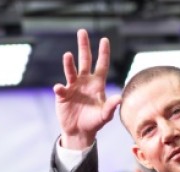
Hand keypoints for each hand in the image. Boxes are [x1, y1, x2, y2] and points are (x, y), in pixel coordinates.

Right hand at [53, 28, 121, 149]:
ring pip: (71, 71)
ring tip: (67, 55)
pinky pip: (61, 89)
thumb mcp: (105, 116)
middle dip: (84, 46)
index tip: (105, 40)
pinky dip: (59, 88)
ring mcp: (73, 87)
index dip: (103, 53)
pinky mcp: (63, 95)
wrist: (80, 132)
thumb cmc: (94, 122)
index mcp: (97, 84)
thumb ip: (111, 107)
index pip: (101, 65)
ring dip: (69, 64)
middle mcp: (85, 82)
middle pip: (85, 60)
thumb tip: (119, 98)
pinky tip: (59, 88)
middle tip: (82, 31)